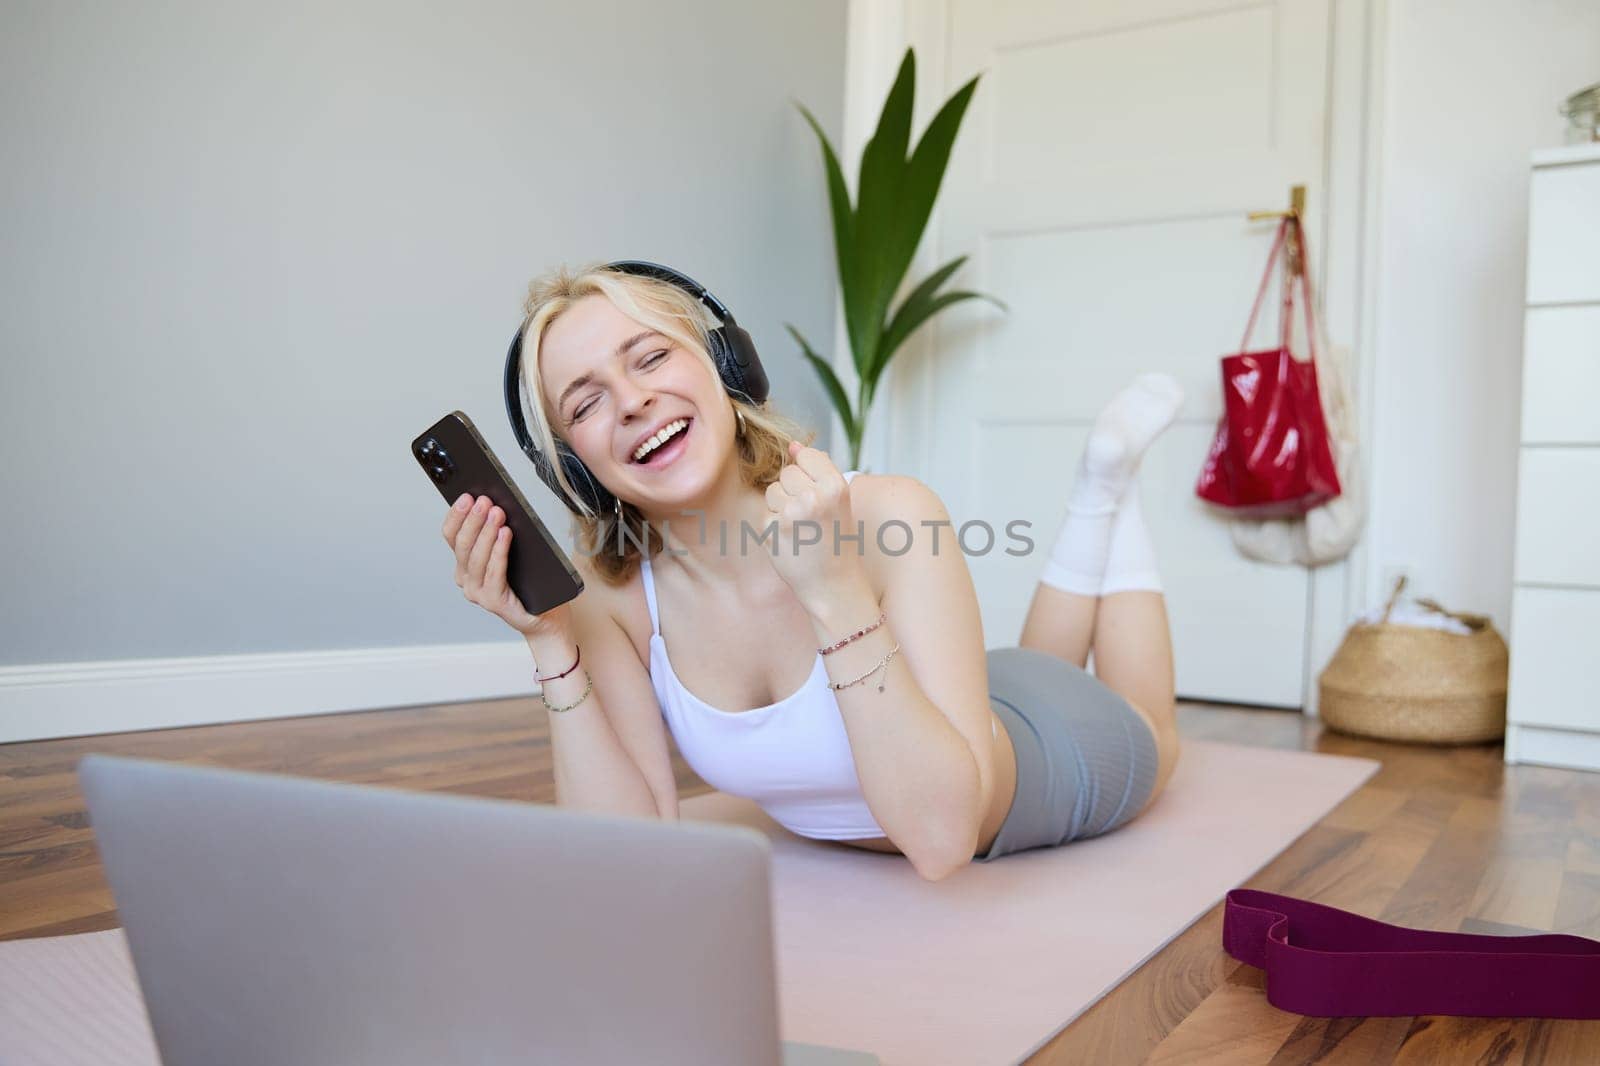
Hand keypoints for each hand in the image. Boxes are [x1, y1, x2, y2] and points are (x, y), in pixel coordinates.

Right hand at [442, 493, 571, 638]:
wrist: (547, 614)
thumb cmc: (530, 581)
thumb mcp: (513, 550)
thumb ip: (500, 531)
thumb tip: (496, 504)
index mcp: (465, 563)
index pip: (451, 535)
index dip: (457, 514)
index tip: (467, 495)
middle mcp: (466, 578)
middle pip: (462, 544)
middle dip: (473, 519)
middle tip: (484, 500)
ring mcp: (477, 592)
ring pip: (476, 557)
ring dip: (486, 532)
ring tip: (497, 512)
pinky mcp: (493, 602)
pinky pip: (494, 572)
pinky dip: (499, 551)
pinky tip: (506, 534)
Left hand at [762, 441, 868, 609]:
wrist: (833, 584)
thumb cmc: (836, 539)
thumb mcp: (839, 500)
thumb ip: (819, 469)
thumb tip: (792, 446)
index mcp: (836, 486)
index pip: (806, 455)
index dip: (809, 474)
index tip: (818, 494)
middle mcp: (814, 497)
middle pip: (787, 472)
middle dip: (794, 490)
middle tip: (810, 516)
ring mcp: (790, 514)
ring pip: (772, 490)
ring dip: (781, 505)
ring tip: (800, 527)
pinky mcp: (771, 530)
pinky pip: (765, 513)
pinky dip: (774, 525)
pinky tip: (790, 540)